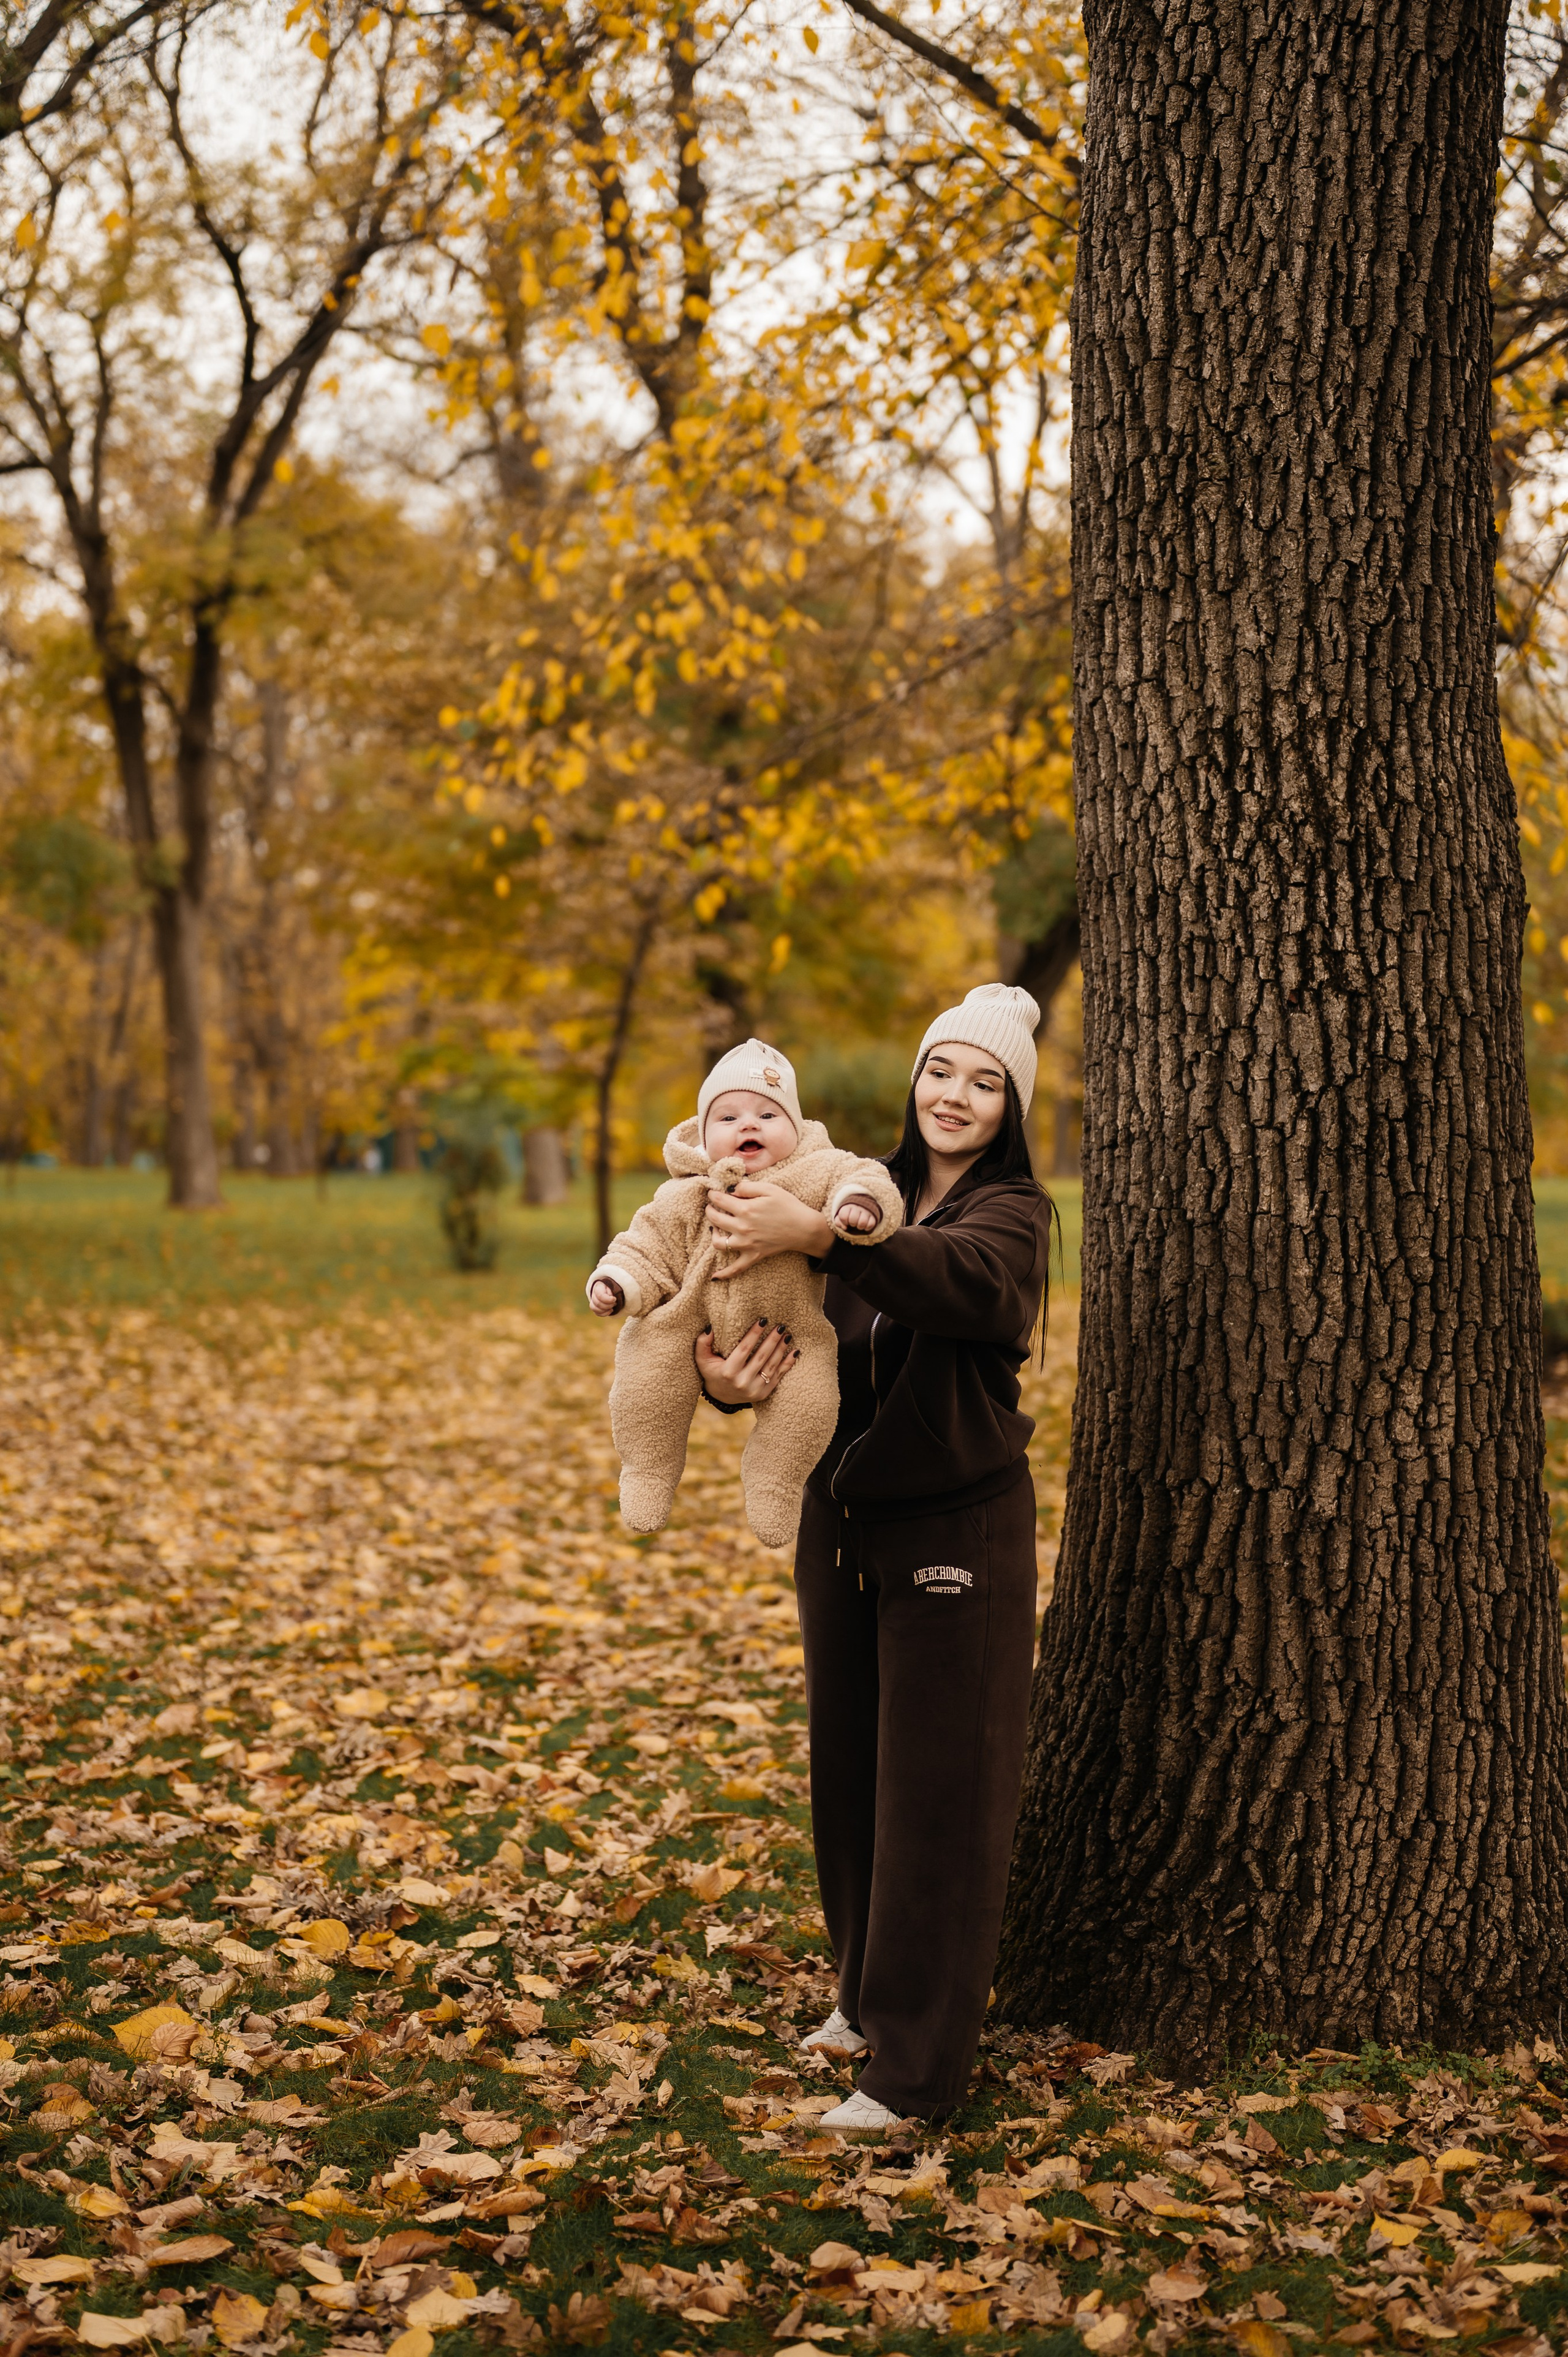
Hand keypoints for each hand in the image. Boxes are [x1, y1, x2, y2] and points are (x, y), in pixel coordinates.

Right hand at [588, 1277, 623, 1315]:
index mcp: (598, 1287)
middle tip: (615, 1303)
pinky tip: (611, 1310)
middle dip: (608, 1305)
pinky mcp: (595, 1307)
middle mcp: (593, 1294)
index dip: (608, 1299)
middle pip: (597, 1303)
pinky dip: (605, 1313)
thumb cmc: (613, 1287)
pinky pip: (597, 1313)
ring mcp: (593, 1301)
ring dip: (606, 1310)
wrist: (611, 1288)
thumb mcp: (614, 1286)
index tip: (614, 1299)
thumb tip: (611, 1297)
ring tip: (613, 1306)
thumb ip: (613, 1291)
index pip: (600, 1295)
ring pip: (595, 1309)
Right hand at [695, 1320, 799, 1404]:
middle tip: (781, 1325)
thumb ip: (702, 1343)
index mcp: (728, 1372)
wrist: (722, 1396)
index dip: (754, 1334)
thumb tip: (710, 1328)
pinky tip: (795, 1351)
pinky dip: (787, 1364)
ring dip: (781, 1349)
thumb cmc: (712, 1372)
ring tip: (787, 1335)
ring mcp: (754, 1390)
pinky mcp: (764, 1394)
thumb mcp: (702, 1359)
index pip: (744, 1349)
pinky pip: (778, 1377)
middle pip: (761, 1357)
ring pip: (771, 1366)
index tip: (763, 1320)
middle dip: (772, 1340)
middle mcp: (742, 1382)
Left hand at [707, 1178, 833, 1277]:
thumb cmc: (788, 1206)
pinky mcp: (753, 1255)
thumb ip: (746, 1187)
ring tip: (715, 1228)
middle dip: (710, 1210)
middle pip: (715, 1219)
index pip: (720, 1201)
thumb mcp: (769, 1189)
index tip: (713, 1192)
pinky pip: (736, 1268)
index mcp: (746, 1209)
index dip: (714, 1194)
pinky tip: (714, 1276)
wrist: (804, 1228)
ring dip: (713, 1234)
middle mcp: (742, 1228)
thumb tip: (729, 1189)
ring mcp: (746, 1244)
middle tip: (711, 1206)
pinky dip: (724, 1274)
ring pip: (719, 1243)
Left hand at [832, 1196, 878, 1233]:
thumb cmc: (849, 1214)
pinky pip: (871, 1224)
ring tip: (859, 1224)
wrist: (862, 1206)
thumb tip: (845, 1227)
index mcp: (848, 1206)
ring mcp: (866, 1210)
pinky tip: (865, 1225)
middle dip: (852, 1224)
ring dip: (860, 1227)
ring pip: (862, 1223)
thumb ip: (838, 1222)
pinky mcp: (873, 1215)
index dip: (844, 1221)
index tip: (846, 1220)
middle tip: (853, 1223)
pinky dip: (867, 1228)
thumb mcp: (841, 1216)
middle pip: (853, 1220)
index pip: (844, 1216)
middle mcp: (857, 1206)